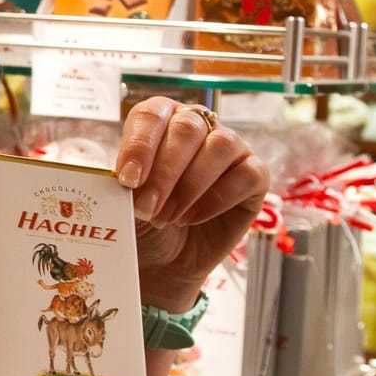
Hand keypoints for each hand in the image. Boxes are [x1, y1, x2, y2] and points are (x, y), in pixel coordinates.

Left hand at [115, 97, 267, 309]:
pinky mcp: (255, 176)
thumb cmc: (140, 221)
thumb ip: (121, 178)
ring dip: (190, 186)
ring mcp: (230, 149)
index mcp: (160, 120)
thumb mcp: (120, 198)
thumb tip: (120, 173)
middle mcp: (198, 126)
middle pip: (187, 128)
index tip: (127, 180)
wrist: (162, 261)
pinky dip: (217, 199)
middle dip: (164, 172)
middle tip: (146, 208)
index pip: (152, 114)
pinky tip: (193, 219)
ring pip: (220, 146)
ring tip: (168, 217)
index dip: (140, 145)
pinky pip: (247, 175)